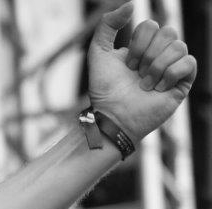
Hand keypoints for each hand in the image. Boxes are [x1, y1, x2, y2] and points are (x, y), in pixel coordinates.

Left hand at [88, 1, 197, 140]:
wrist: (112, 117)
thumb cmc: (104, 90)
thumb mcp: (98, 53)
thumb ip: (107, 26)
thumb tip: (131, 4)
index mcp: (143, 46)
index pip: (151, 25)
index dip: (138, 43)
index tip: (127, 64)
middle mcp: (160, 55)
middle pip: (168, 32)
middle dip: (147, 54)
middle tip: (136, 74)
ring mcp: (173, 68)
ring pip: (178, 47)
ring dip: (156, 67)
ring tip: (145, 85)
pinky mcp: (183, 83)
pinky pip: (189, 62)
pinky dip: (171, 74)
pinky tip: (159, 89)